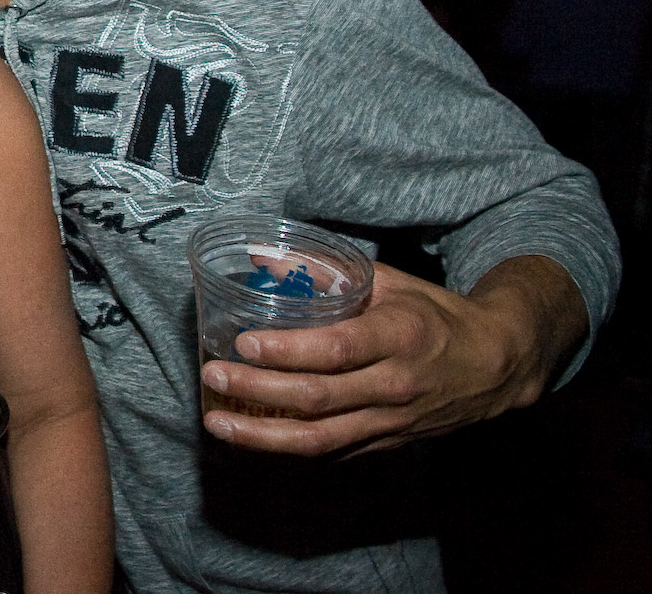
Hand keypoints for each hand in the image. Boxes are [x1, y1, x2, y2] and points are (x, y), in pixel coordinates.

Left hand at [199, 256, 581, 456]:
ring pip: (320, 440)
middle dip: (257, 391)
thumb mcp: (390, 282)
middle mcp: (394, 384)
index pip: (336, 349)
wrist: (497, 365)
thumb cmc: (435, 316)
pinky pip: (332, 452)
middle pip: (318, 398)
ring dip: (262, 436)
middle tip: (213, 377)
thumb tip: (263, 258)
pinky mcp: (386, 444)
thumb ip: (326, 271)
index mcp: (398, 336)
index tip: (243, 343)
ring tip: (218, 424)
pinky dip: (288, 450)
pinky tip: (252, 440)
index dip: (286, 350)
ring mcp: (391, 421)